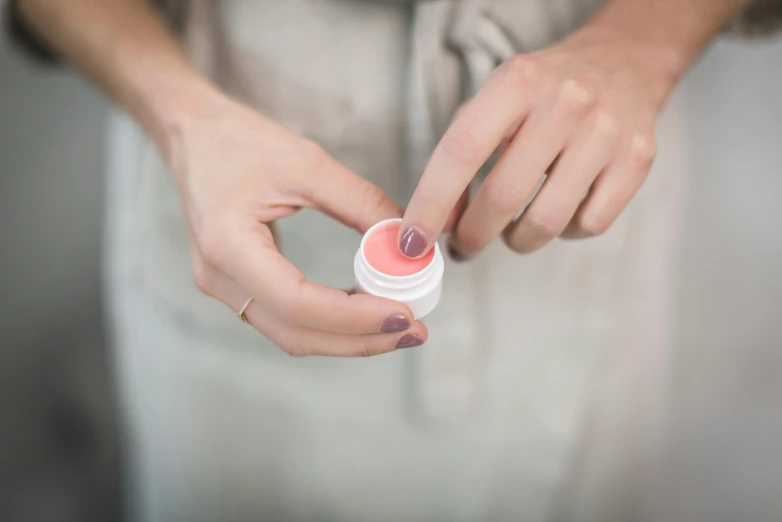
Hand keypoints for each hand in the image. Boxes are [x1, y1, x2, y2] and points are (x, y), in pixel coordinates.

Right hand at [169, 92, 426, 355]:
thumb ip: (361, 203)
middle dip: (360, 340)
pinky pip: (287, 319)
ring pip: (292, 335)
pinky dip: (330, 323)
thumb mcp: (308, 163)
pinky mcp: (237, 286)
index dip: (354, 318)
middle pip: (295, 334)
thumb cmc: (241, 141)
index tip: (404, 314)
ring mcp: (224, 287)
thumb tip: (409, 242)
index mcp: (227, 244)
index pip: (296, 304)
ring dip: (348, 338)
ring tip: (399, 327)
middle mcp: (219, 277)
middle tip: (414, 332)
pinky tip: (366, 312)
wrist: (195, 136)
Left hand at [399, 28, 671, 259]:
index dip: (432, 203)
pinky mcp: (637, 160)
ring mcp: (606, 132)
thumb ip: (460, 155)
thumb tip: (438, 222)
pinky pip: (588, 225)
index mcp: (517, 82)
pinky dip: (563, 233)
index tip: (412, 240)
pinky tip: (557, 212)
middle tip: (463, 245)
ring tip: (510, 230)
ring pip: (547, 221)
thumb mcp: (494, 102)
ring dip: (517, 240)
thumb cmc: (543, 92)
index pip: (461, 151)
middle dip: (473, 235)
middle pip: (504, 197)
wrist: (622, 64)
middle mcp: (565, 103)